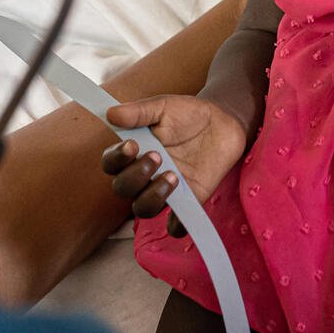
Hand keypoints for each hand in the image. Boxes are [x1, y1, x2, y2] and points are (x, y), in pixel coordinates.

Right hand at [102, 94, 246, 237]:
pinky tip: (182, 210)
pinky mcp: (187, 201)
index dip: (116, 159)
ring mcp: (164, 190)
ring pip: (143, 208)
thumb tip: (111, 114)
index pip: (111, 163)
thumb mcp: (164, 106)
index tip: (132, 145)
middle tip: (157, 156)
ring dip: (152, 196)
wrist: (222, 122)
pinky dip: (176, 226)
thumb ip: (139, 112)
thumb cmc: (187, 114)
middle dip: (135, 176)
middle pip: (123, 188)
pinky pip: (175, 225)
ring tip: (173, 176)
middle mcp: (144, 175)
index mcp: (134, 152)